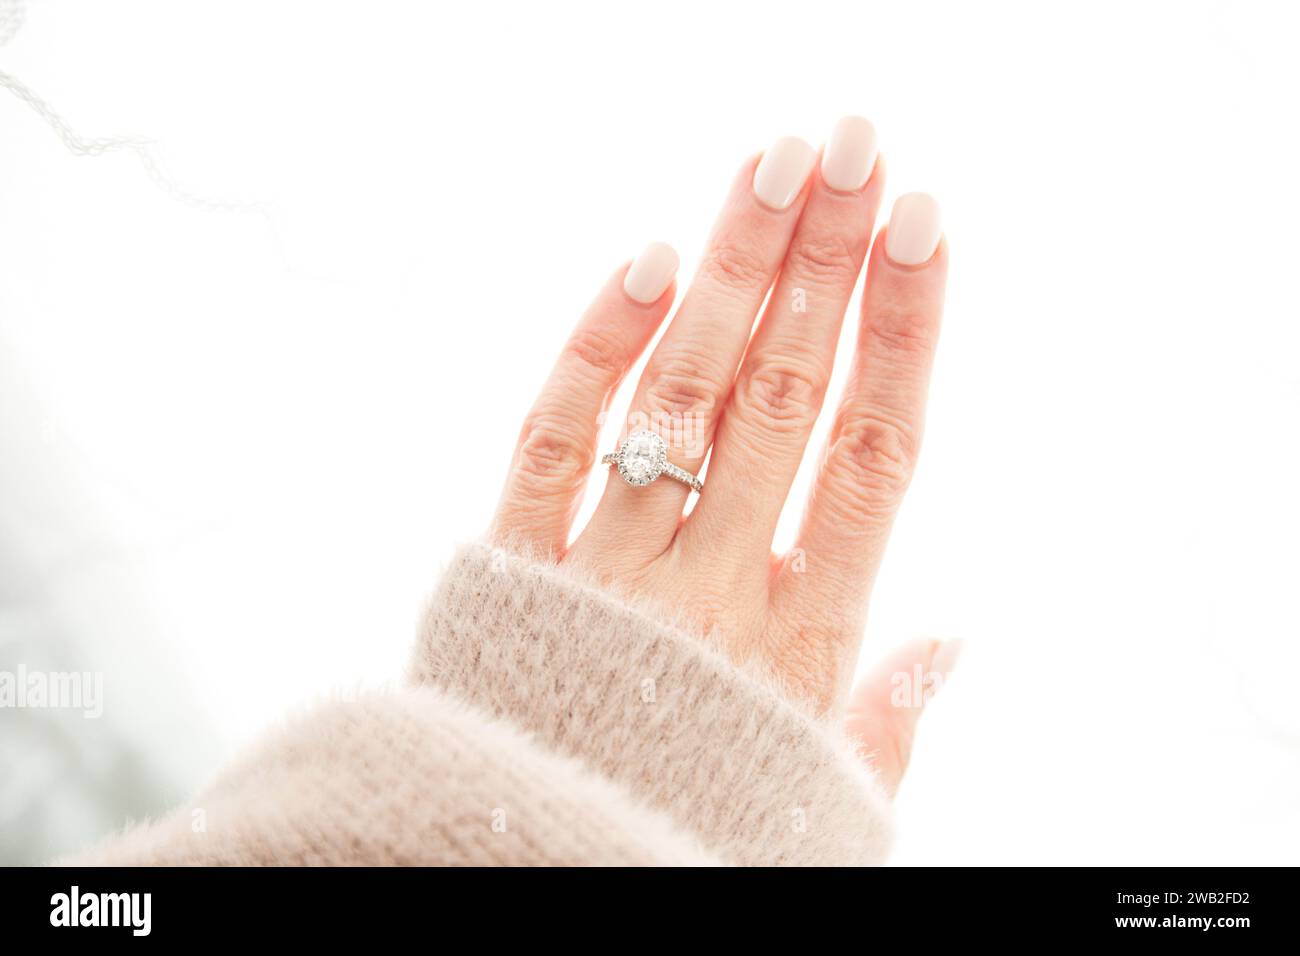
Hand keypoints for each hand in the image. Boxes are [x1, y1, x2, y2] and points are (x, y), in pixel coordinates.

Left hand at [490, 117, 952, 792]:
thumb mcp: (821, 803)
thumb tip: (955, 641)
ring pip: (682, 400)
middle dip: (824, 265)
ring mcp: (610, 575)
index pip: (873, 454)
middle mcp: (714, 591)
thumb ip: (888, 719)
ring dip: (732, 274)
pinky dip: (595, 355)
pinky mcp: (513, 572)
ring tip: (773, 167)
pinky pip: (552, 447)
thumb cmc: (695, 834)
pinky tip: (647, 265)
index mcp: (807, 644)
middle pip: (784, 398)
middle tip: (852, 149)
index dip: (903, 333)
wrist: (535, 880)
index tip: (923, 229)